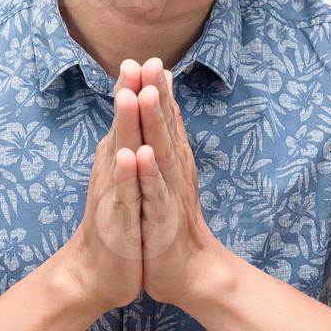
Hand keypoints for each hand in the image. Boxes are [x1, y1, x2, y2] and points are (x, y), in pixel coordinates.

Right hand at [61, 62, 145, 312]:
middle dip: (128, 94)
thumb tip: (137, 111)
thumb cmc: (116, 224)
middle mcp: (111, 171)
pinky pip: (123, 194)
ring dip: (125, 125)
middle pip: (121, 127)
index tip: (146, 57)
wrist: (96, 273)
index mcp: (117, 160)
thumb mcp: (125, 180)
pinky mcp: (116, 221)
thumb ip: (129, 144)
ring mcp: (112, 194)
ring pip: (120, 153)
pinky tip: (130, 156)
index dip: (136, 89)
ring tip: (130, 96)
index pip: (128, 119)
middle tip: (133, 62)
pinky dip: (126, 175)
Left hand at [132, 56, 223, 308]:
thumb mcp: (168, 179)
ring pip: (161, 153)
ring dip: (155, 124)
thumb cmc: (172, 222)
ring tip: (147, 94)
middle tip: (150, 61)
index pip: (164, 121)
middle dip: (156, 94)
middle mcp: (174, 173)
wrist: (188, 272)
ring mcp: (169, 194)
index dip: (156, 89)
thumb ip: (168, 143)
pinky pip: (154, 193)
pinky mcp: (162, 220)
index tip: (148, 58)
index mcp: (171, 162)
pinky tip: (142, 155)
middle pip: (164, 127)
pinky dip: (148, 174)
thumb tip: (166, 109)